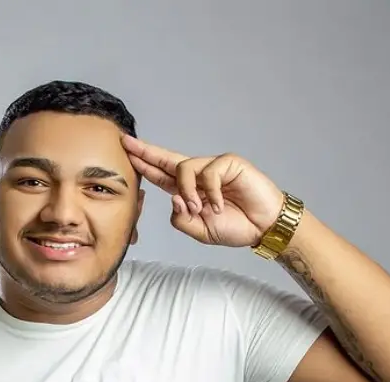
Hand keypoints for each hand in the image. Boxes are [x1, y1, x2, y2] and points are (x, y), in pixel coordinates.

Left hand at [122, 134, 284, 247]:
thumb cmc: (235, 227)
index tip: (127, 154)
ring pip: (184, 169)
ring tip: (199, 209)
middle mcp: (199, 175)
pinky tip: (219, 205)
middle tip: (126, 143)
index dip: (145, 165)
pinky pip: (209, 173)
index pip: (161, 175)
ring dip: (187, 191)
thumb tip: (174, 199)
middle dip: (146, 152)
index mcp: (189, 190)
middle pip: (167, 159)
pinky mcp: (229, 163)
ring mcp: (213, 167)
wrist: (262, 227)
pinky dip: (211, 192)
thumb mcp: (200, 231)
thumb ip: (182, 219)